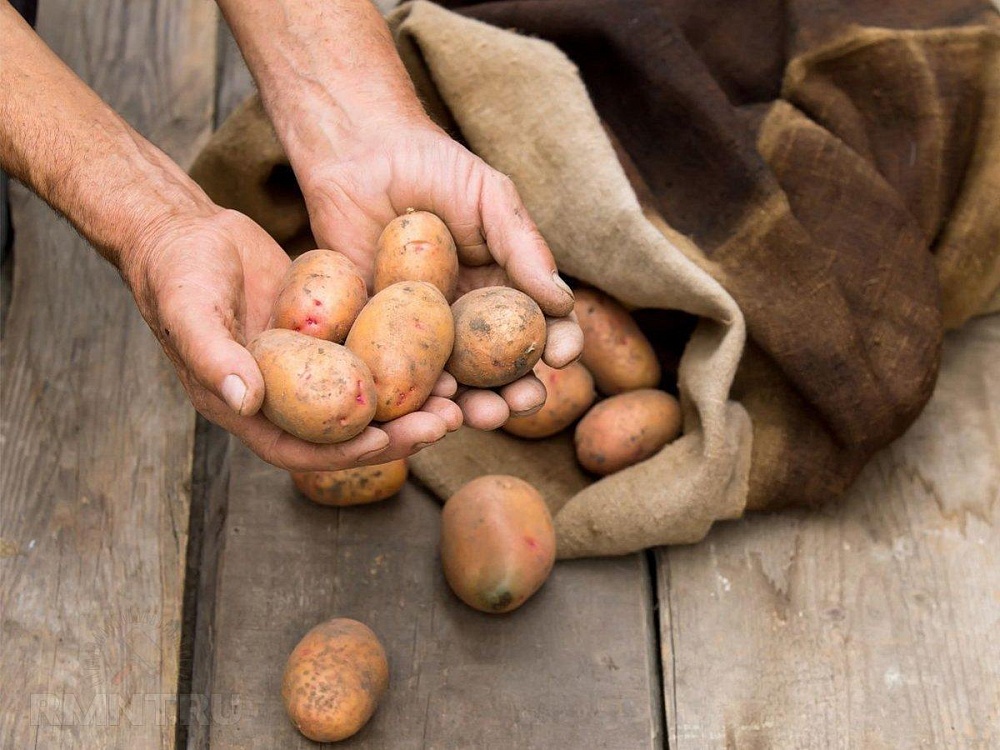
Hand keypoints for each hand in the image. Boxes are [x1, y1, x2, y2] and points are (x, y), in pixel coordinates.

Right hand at [125, 207, 460, 470]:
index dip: (344, 451)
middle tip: (446, 422)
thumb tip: (245, 400)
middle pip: (346, 430)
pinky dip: (403, 359)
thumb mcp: (188, 308)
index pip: (299, 447)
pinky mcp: (328, 336)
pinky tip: (443, 352)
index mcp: (245, 406)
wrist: (186, 229)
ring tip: (457, 398)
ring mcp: (308, 367)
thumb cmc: (174, 269)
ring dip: (411, 403)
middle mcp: (281, 395)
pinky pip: (370, 354)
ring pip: (366, 396)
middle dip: (398, 433)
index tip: (387, 441)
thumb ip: (211, 355)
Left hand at [296, 119, 584, 428]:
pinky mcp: (378, 336)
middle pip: (500, 370)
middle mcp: (467, 318)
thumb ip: (524, 247)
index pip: (540, 327)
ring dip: (472, 407)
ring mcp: (423, 332)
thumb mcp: (490, 197)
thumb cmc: (431, 166)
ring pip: (454, 384)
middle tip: (521, 402)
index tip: (563, 357)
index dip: (558, 346)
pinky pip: (400, 374)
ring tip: (481, 415)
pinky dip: (418, 396)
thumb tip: (562, 302)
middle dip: (517, 393)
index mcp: (502, 288)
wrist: (358, 153)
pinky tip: (431, 402)